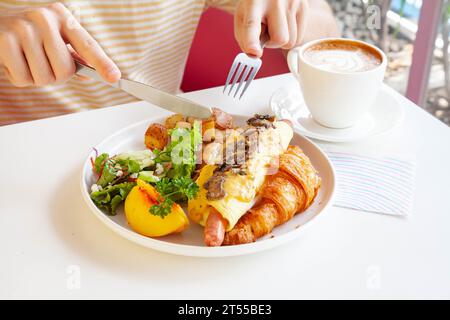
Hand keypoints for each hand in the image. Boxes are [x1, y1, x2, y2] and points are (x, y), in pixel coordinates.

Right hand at [0, 2, 119, 86]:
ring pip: (44, 77)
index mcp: (63, 17)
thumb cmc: (29, 36)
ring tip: (27, 60)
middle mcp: (44, 18)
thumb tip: (94, 74)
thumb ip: (75, 56)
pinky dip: (19, 78)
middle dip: (56, 76)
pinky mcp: (4, 40)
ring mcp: (24, 28)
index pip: (88, 45)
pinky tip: (14, 61)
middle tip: (43, 63)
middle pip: (65, 71)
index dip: (102, 64)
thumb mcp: (55, 39)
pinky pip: (23, 78)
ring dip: (36, 78)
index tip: (114, 78)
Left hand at [234, 0, 308, 56]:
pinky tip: (284, 24)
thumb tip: (256, 55)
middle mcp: (275, 1)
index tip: (255, 52)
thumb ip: (245, 39)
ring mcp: (292, 2)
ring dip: (281, 40)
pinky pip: (299, 37)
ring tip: (275, 26)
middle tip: (266, 33)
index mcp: (254, 3)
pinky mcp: (303, 6)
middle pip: (280, 39)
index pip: (252, 25)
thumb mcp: (242, 17)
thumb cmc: (255, 5)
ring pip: (291, 41)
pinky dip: (291, 36)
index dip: (252, 41)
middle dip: (272, 43)